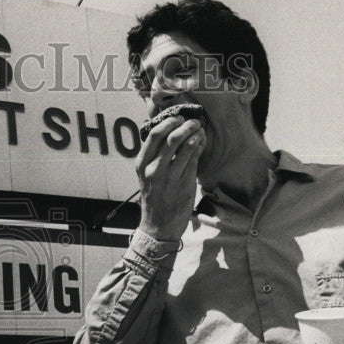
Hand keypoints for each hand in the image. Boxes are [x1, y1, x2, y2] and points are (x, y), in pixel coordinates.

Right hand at [135, 114, 205, 241]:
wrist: (159, 225)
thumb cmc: (154, 198)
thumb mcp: (146, 176)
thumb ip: (154, 156)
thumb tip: (168, 132)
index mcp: (141, 164)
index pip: (154, 135)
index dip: (168, 122)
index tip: (177, 118)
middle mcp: (154, 169)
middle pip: (171, 137)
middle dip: (185, 125)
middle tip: (193, 122)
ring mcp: (169, 176)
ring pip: (185, 146)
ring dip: (195, 133)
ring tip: (200, 130)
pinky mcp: (184, 183)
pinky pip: (194, 158)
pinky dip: (199, 146)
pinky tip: (201, 142)